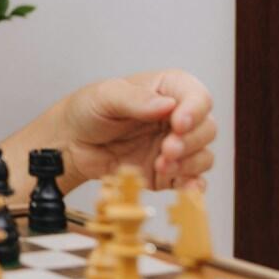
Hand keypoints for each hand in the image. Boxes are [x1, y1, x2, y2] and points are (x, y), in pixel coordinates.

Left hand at [59, 69, 215, 191]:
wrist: (71, 144)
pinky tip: (184, 188)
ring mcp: (175, 146)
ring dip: (189, 163)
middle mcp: (176, 118)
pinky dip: (193, 186)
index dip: (195, 111)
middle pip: (207, 128)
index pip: (197, 96)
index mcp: (167, 90)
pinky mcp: (169, 173)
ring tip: (161, 165)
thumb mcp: (106, 96)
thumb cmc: (87, 111)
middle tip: (166, 150)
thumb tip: (165, 105)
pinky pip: (192, 181)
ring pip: (203, 155)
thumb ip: (134, 99)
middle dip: (190, 142)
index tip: (178, 123)